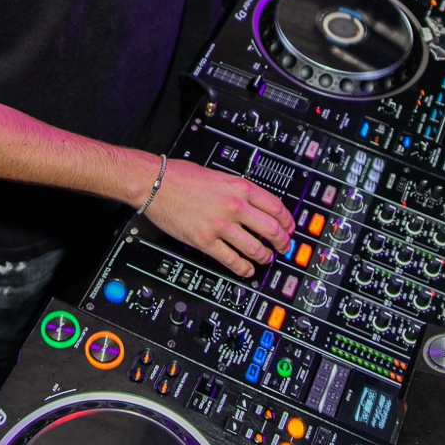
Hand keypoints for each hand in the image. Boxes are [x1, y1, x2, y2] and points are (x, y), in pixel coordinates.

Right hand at [145, 159, 293, 276]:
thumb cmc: (180, 176)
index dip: (287, 222)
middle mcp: (234, 206)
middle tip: (284, 248)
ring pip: (255, 248)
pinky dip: (243, 268)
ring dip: (265, 257)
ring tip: (266, 259)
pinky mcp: (205, 241)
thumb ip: (237, 190)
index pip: (276, 207)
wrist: (155, 183)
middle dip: (282, 242)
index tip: (289, 228)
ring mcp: (220, 225)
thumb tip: (252, 205)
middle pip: (271, 229)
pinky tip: (246, 269)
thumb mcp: (218, 175)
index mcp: (239, 187)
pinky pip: (231, 260)